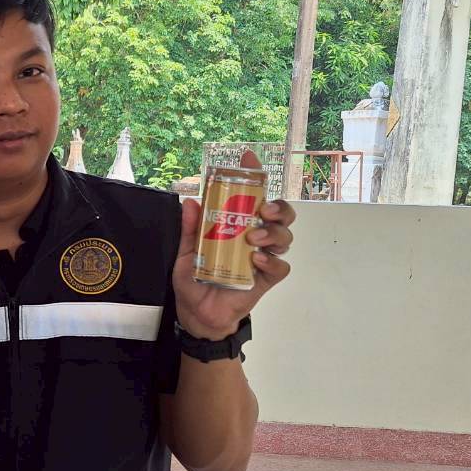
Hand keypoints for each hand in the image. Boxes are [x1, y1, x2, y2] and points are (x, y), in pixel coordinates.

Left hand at [173, 150, 295, 339]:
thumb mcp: (185, 252)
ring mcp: (263, 258)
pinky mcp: (265, 280)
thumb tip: (189, 201)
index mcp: (237, 225)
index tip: (249, 158)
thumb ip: (190, 229)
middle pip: (281, 214)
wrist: (196, 313)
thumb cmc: (194, 279)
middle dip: (278, 207)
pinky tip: (256, 260)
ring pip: (285, 237)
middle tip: (263, 210)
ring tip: (253, 238)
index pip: (252, 195)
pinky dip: (271, 261)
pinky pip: (279, 267)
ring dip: (273, 233)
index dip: (254, 174)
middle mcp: (255, 237)